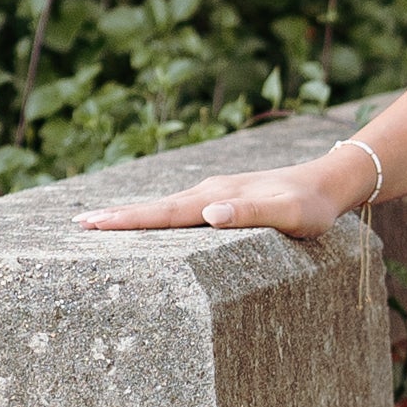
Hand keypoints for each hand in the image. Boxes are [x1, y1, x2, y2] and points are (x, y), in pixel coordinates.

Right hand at [75, 144, 373, 234]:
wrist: (329, 182)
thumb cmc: (312, 207)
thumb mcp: (290, 215)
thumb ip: (251, 214)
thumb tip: (208, 213)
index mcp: (217, 198)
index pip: (164, 214)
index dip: (127, 221)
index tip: (91, 224)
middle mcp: (209, 192)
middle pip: (156, 209)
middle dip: (117, 217)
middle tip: (78, 224)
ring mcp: (215, 193)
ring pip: (166, 207)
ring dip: (133, 215)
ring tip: (100, 223)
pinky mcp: (223, 198)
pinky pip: (181, 210)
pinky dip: (157, 216)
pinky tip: (150, 222)